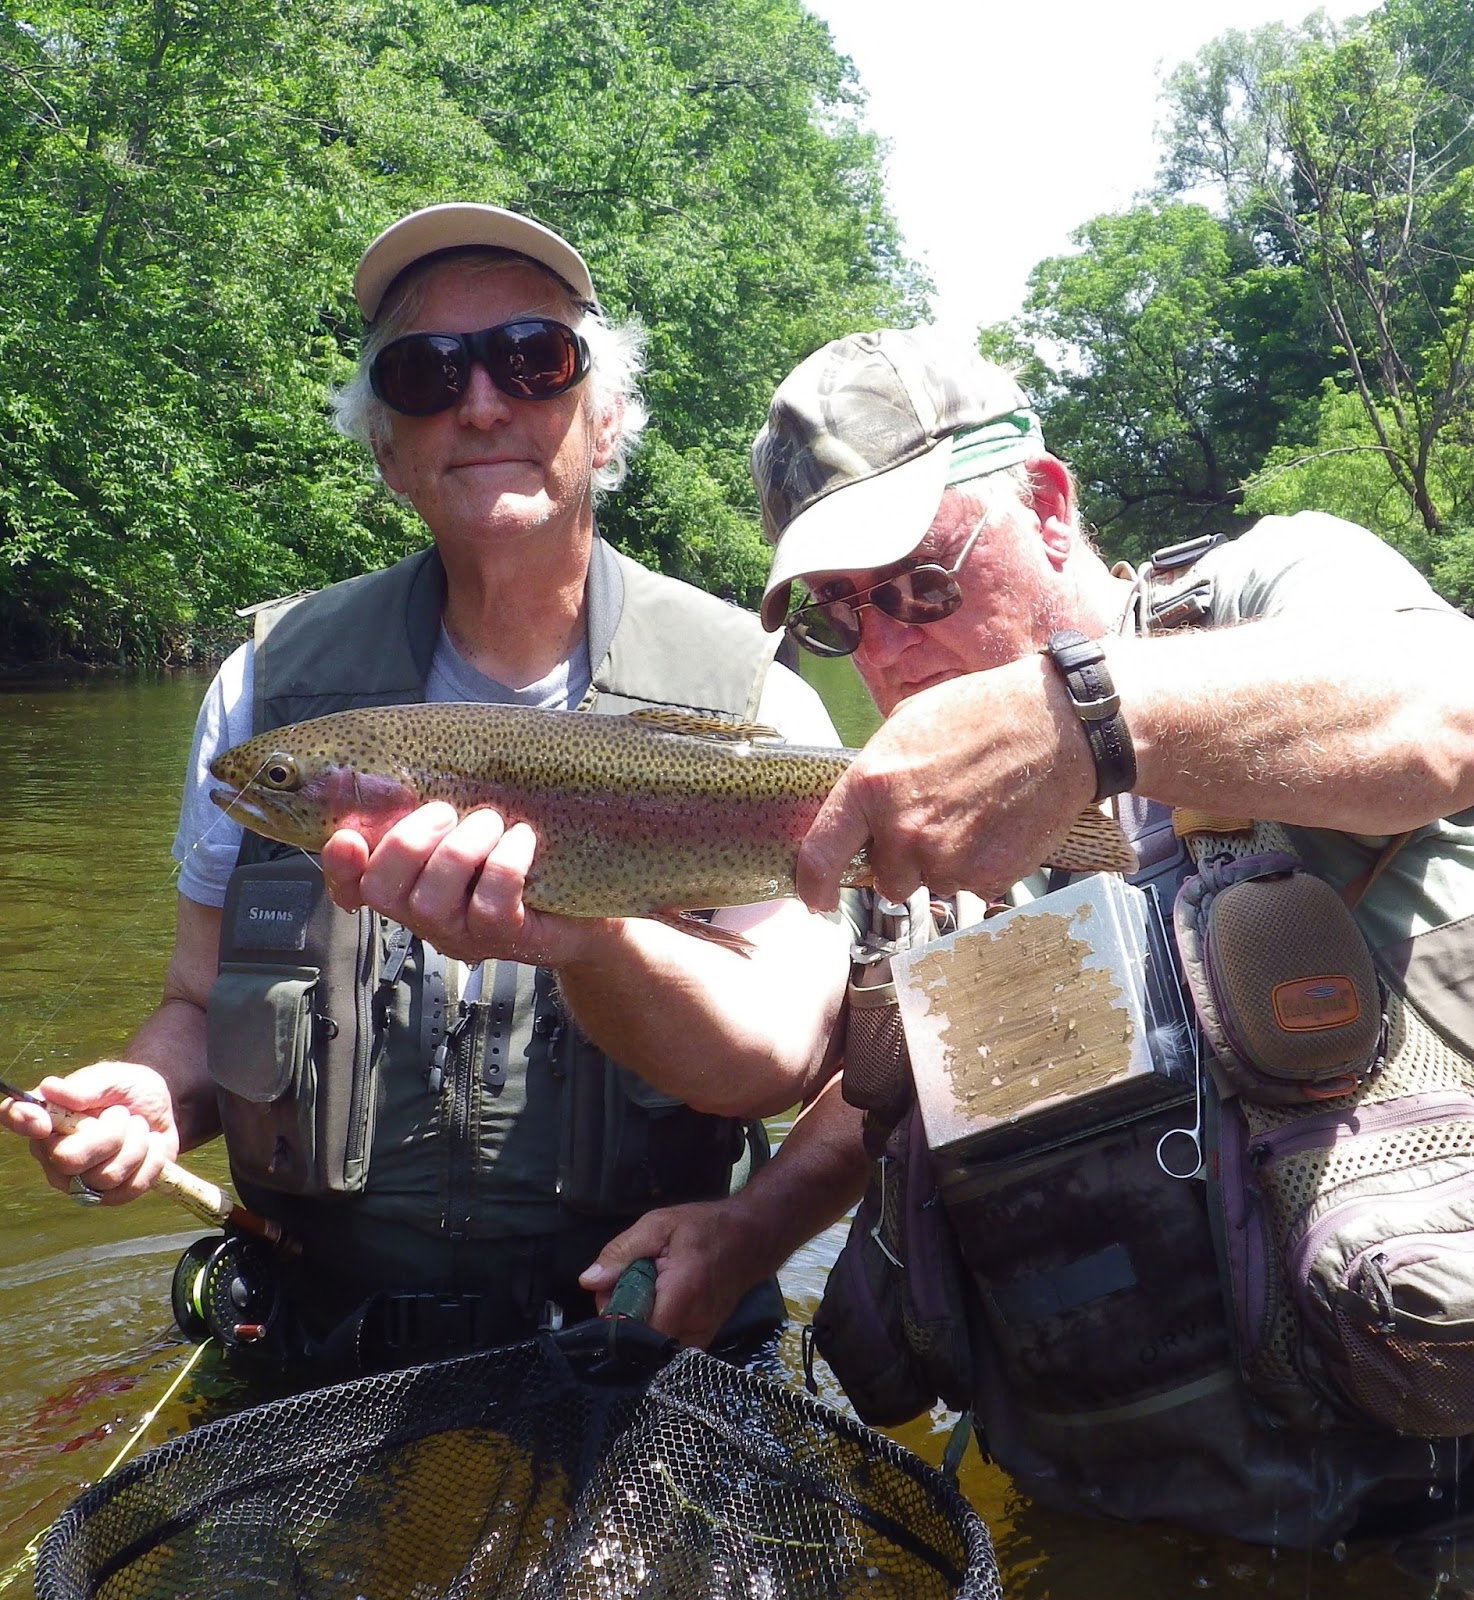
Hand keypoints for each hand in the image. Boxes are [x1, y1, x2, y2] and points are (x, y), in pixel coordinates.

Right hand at [1, 1062, 179, 1203]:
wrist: (161, 1108)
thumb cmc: (128, 1091)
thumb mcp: (113, 1079)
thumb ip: (85, 1086)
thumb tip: (50, 1088)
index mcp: (46, 1118)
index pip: (15, 1118)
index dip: (24, 1121)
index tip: (43, 1121)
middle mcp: (53, 1155)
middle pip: (68, 1159)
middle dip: (111, 1133)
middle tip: (122, 1115)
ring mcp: (80, 1181)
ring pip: (108, 1175)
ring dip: (136, 1143)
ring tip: (138, 1127)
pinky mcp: (110, 1196)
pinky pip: (132, 1187)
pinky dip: (151, 1160)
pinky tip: (148, 1146)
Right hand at [320, 801, 612, 966]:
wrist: (589, 907)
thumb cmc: (524, 854)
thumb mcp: (476, 824)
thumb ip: (438, 802)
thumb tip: (407, 759)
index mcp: (410, 886)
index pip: (352, 886)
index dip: (339, 866)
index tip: (349, 836)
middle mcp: (426, 918)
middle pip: (383, 890)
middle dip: (408, 841)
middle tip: (447, 810)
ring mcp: (465, 936)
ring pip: (432, 901)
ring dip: (461, 849)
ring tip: (492, 821)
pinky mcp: (508, 940)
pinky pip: (490, 905)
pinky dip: (505, 864)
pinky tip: (522, 839)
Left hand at [580, 1200, 761, 1349]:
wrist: (751, 1238)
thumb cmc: (706, 1227)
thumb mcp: (659, 1224)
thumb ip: (622, 1251)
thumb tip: (588, 1281)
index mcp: (681, 1295)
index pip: (634, 1332)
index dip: (614, 1316)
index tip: (611, 1289)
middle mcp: (693, 1325)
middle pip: (639, 1340)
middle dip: (623, 1315)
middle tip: (626, 1282)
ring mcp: (700, 1337)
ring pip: (651, 1343)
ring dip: (639, 1319)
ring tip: (646, 1287)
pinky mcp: (702, 1340)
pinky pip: (666, 1340)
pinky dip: (656, 1323)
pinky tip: (660, 1298)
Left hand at [796, 658, 1095, 906]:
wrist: (1057, 726)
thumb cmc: (980, 714)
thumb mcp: (906, 726)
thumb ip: (875, 777)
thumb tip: (858, 812)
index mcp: (871, 787)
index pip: (821, 855)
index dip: (812, 884)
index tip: (815, 897)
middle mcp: (902, 832)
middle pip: (885, 877)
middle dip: (903, 858)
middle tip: (935, 816)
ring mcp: (946, 859)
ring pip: (930, 881)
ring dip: (942, 860)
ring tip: (972, 812)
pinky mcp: (987, 877)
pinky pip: (969, 883)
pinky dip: (979, 864)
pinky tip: (996, 824)